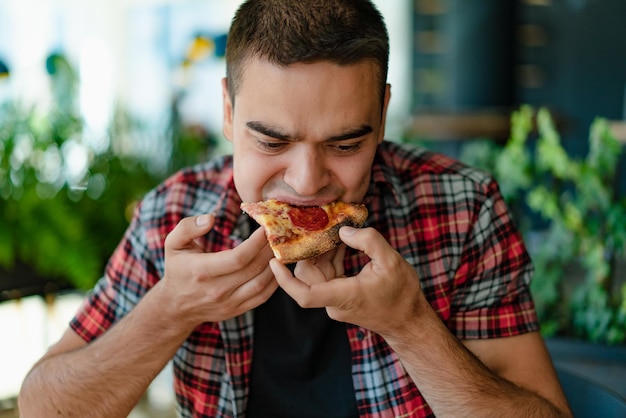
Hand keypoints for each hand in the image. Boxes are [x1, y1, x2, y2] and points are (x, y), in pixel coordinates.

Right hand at [161, 214, 276, 326]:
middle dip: (269, 249)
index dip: (256, 242)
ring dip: (275, 264)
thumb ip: (188, 227)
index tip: (265, 228)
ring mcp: (228, 303)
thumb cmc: (177, 269)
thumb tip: (211, 218)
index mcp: (202, 271)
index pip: (238, 257)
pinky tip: (277, 266)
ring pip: (261, 283)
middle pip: (253, 268)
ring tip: (280, 247)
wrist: (175, 307)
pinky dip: (274, 281)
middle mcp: (217, 290)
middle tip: (278, 233)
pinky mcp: (237, 310)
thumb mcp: (173, 244)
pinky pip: (263, 296)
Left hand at [271, 226, 423, 335]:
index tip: (274, 262)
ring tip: (331, 230)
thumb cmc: (402, 294)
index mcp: (344, 296)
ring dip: (321, 252)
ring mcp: (336, 302)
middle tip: (314, 226)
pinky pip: (327, 276)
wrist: (408, 321)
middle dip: (308, 250)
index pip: (304, 295)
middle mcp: (334, 302)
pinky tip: (340, 243)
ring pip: (316, 274)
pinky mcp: (340, 298)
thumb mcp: (391, 261)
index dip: (285, 280)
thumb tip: (343, 231)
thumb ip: (367, 241)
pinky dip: (330, 258)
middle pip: (307, 276)